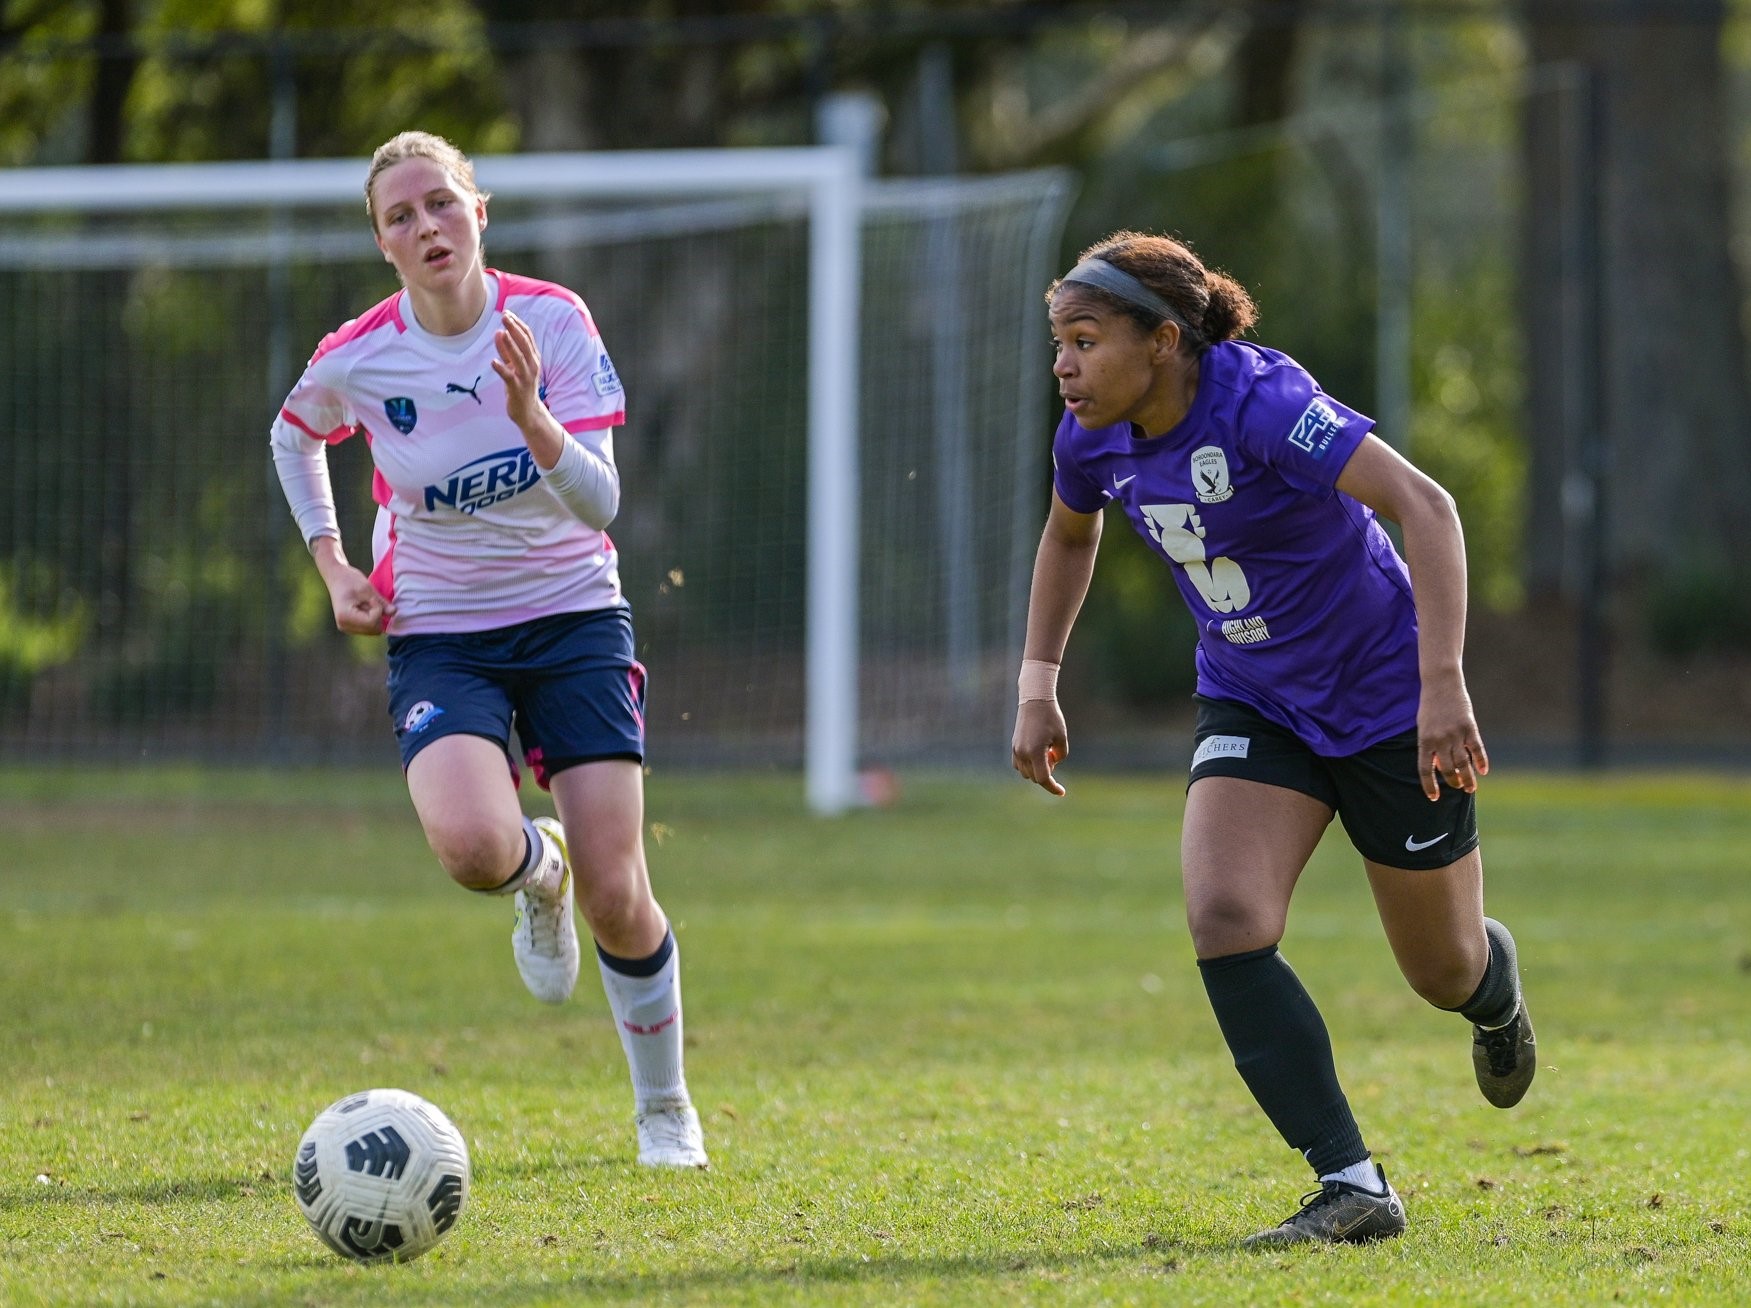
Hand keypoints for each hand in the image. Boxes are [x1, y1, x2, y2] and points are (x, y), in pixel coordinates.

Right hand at [325, 565, 393, 635]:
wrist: (336, 576)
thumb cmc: (350, 579)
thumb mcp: (368, 589)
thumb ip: (381, 603)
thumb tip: (394, 612)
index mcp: (345, 616)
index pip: (371, 622)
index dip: (377, 610)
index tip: (372, 598)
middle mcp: (344, 625)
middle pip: (373, 629)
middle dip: (377, 615)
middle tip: (370, 600)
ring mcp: (346, 627)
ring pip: (372, 630)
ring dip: (375, 617)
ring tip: (366, 603)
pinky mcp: (350, 626)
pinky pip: (369, 628)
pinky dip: (371, 618)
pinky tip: (364, 607)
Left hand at [491, 310, 544, 432]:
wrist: (528, 412)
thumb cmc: (520, 386)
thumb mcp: (513, 365)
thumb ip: (506, 350)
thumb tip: (499, 332)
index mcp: (533, 358)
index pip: (527, 337)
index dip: (518, 324)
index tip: (507, 313)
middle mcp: (532, 365)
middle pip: (524, 343)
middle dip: (514, 329)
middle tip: (505, 316)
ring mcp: (525, 377)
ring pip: (518, 358)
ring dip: (509, 345)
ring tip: (501, 332)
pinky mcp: (517, 388)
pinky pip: (508, 376)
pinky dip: (501, 368)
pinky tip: (493, 362)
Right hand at [1012, 699, 1068, 796]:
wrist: (1034, 700)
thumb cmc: (1051, 718)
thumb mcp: (1062, 738)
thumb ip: (1059, 756)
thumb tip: (1051, 765)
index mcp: (1035, 752)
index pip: (1043, 778)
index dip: (1053, 787)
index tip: (1062, 792)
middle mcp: (1022, 753)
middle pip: (1035, 777)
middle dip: (1047, 773)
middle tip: (1053, 755)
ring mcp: (1016, 750)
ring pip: (1026, 773)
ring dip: (1037, 769)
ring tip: (1046, 752)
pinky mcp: (1014, 746)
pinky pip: (1019, 765)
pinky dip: (1028, 765)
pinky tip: (1037, 754)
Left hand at [1416, 675, 1488, 799]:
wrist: (1441, 684)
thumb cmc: (1430, 707)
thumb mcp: (1423, 727)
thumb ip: (1430, 747)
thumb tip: (1439, 767)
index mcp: (1424, 741)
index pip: (1425, 770)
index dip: (1429, 786)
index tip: (1434, 798)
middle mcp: (1440, 740)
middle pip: (1447, 769)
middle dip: (1453, 782)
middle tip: (1459, 788)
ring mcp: (1455, 734)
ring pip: (1463, 763)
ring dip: (1468, 778)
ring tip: (1470, 788)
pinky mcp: (1469, 727)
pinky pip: (1477, 749)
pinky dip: (1481, 761)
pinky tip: (1483, 771)